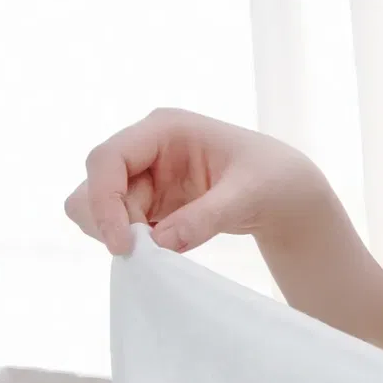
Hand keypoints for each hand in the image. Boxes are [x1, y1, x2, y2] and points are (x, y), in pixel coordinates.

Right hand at [64, 109, 320, 255]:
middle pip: (95, 186)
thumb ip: (206, 217)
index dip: (103, 200)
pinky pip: (121, 225)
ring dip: (119, 235)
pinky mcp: (151, 203)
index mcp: (165, 129)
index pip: (108, 158)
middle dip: (109, 222)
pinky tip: (163, 253)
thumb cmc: (273, 180)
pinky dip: (134, 244)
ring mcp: (146, 176)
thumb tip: (160, 243)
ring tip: (159, 253)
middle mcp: (146, 149)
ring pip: (99, 208)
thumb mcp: (246, 196)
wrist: (287, 195)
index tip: (123, 244)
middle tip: (143, 253)